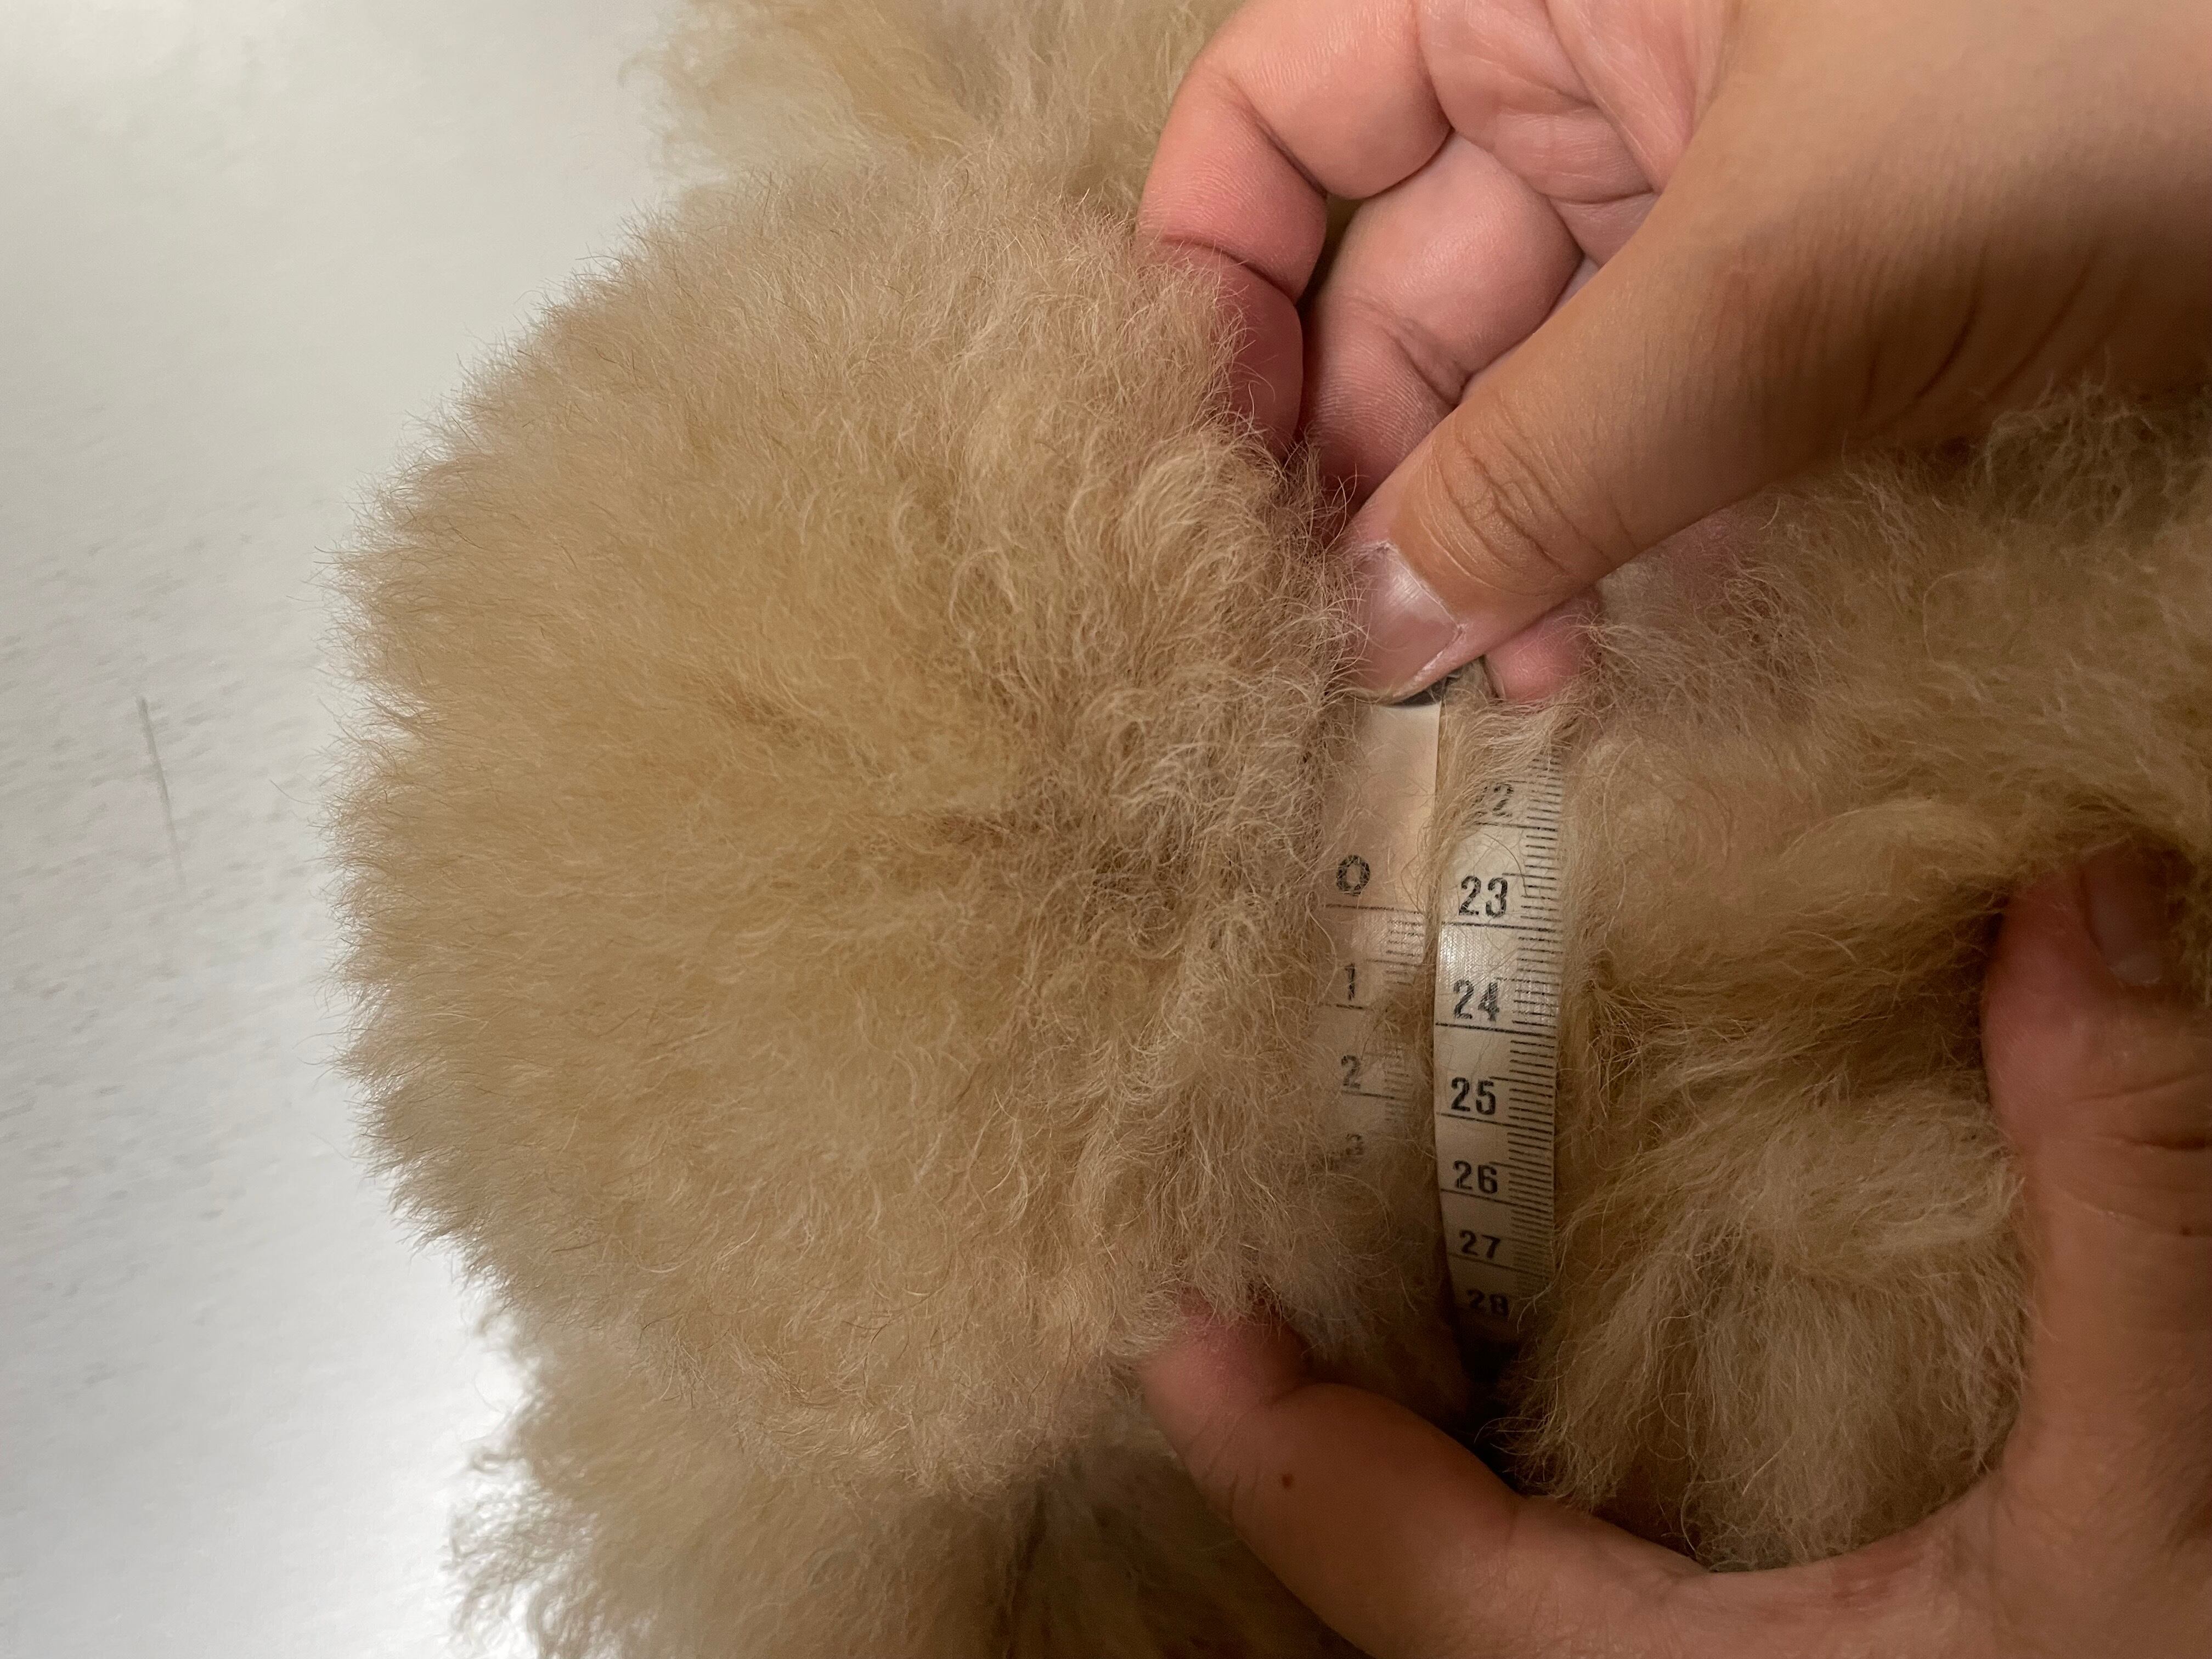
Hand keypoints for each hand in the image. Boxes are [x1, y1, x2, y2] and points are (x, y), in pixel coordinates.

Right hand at [1140, 0, 2211, 700]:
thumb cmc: (2116, 57)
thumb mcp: (1787, 265)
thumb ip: (1554, 456)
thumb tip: (1373, 627)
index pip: (1283, 108)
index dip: (1217, 288)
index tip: (1207, 483)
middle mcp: (1612, 50)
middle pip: (1408, 277)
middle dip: (1387, 471)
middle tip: (1377, 655)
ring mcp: (1729, 173)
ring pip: (1547, 370)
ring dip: (1515, 536)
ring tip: (1518, 680)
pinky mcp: (1837, 284)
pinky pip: (1680, 415)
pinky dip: (1642, 530)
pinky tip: (1621, 643)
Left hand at [1141, 848, 2211, 1655]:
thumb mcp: (2158, 1495)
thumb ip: (2115, 1213)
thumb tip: (2071, 907)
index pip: (1397, 1568)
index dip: (1269, 1437)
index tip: (1179, 1324)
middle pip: (1415, 1593)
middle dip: (1333, 1455)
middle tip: (1265, 1299)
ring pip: (1493, 1612)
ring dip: (1436, 1489)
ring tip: (1386, 1338)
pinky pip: (1585, 1613)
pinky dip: (1543, 1516)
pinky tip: (1578, 1426)